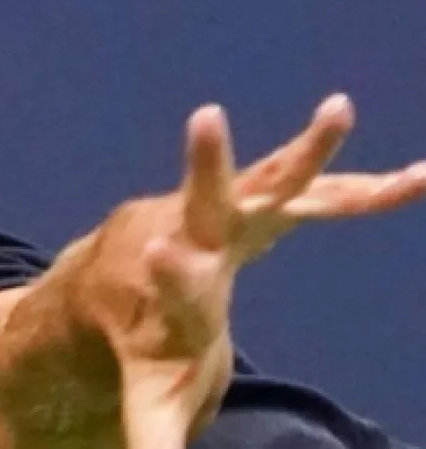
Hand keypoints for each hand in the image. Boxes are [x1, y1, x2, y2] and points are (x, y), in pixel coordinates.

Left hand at [60, 93, 425, 447]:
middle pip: (205, 200)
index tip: (161, 253)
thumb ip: (155, 438)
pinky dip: (367, 190)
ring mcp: (229, 211)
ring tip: (339, 108)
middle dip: (208, 163)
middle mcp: (194, 235)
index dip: (171, 274)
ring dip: (310, 150)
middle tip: (204, 118)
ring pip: (272, 178)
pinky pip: (319, 195)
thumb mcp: (151, 396)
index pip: (171, 281)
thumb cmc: (143, 340)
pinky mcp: (262, 202)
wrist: (127, 275)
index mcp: (170, 285)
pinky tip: (423, 179)